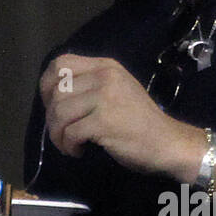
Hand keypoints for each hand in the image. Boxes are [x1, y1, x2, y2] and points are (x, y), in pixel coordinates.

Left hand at [40, 53, 190, 175]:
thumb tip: (54, 94)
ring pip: (59, 112)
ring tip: (68, 144)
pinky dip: (68, 145)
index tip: (50, 104)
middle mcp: (104, 77)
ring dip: (57, 134)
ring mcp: (104, 98)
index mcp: (105, 67)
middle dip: (51, 116)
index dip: (47, 84)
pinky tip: (78, 151)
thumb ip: (90, 84)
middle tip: (61, 131)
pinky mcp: (103, 122)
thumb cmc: (140, 120)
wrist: (168, 142)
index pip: (61, 63)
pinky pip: (70, 132)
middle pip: (57, 91)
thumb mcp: (117, 89)